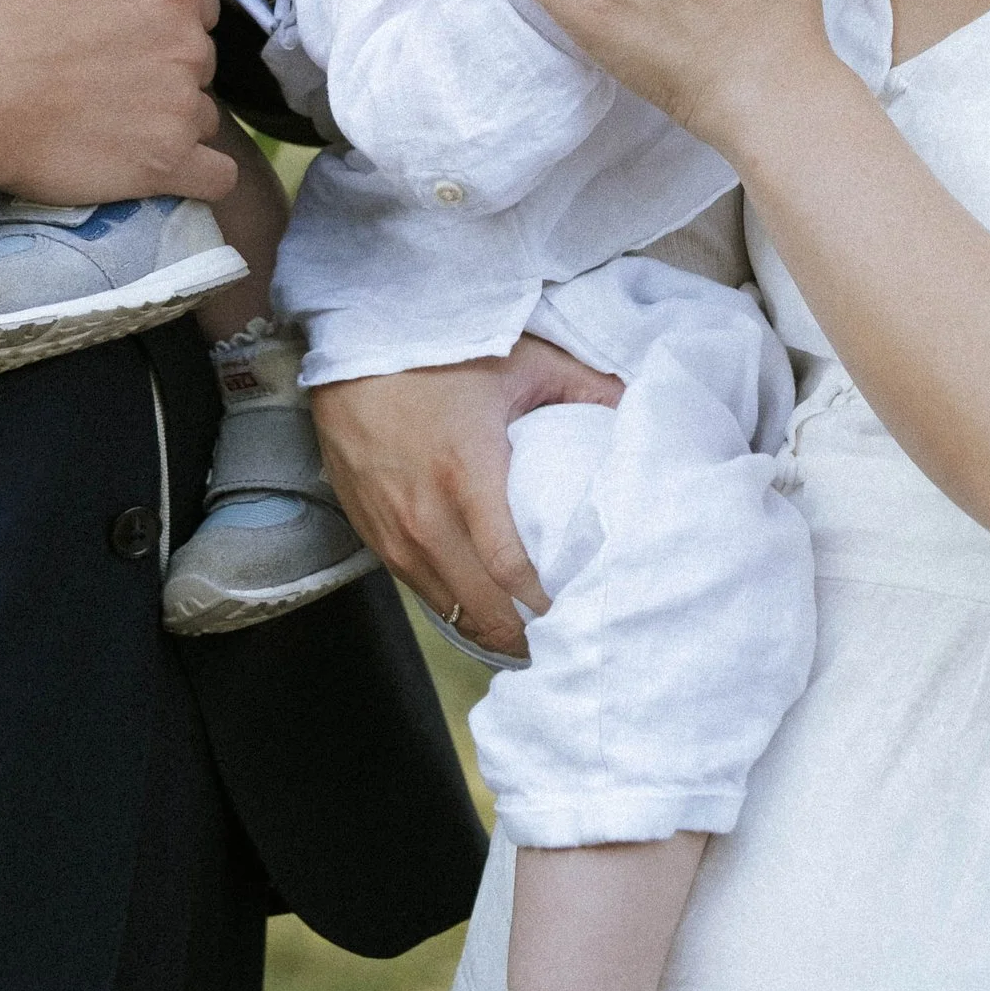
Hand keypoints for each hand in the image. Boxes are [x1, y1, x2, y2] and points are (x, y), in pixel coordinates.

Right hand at [0, 0, 234, 206]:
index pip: (196, 3)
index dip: (158, 17)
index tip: (119, 34)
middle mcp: (189, 44)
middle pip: (197, 59)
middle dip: (163, 67)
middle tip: (105, 79)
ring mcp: (180, 108)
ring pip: (200, 114)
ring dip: (169, 119)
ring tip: (111, 124)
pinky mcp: (165, 164)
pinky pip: (215, 177)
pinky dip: (196, 175)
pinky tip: (162, 167)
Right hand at [311, 340, 624, 659]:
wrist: (353, 351)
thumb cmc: (440, 353)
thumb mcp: (522, 360)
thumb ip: (585, 387)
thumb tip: (636, 409)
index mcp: (467, 474)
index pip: (511, 568)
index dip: (547, 603)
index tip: (578, 612)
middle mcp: (424, 514)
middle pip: (479, 604)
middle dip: (521, 633)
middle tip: (561, 640)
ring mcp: (392, 529)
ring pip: (445, 605)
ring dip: (485, 624)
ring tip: (525, 633)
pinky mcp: (371, 532)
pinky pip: (417, 587)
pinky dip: (451, 602)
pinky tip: (479, 605)